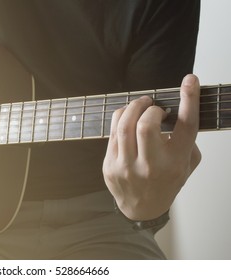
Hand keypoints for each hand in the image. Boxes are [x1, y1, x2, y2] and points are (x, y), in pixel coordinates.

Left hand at [102, 74, 201, 220]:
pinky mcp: (110, 165)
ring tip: (140, 105)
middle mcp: (151, 165)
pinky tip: (127, 118)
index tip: (189, 81)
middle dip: (149, 107)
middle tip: (153, 105)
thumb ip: (187, 141)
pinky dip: (121, 118)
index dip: (189, 99)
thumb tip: (177, 111)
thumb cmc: (166, 183)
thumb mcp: (187, 165)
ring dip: (132, 108)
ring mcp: (127, 166)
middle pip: (147, 125)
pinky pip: (112, 133)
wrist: (142, 208)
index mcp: (176, 163)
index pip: (185, 126)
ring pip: (124, 126)